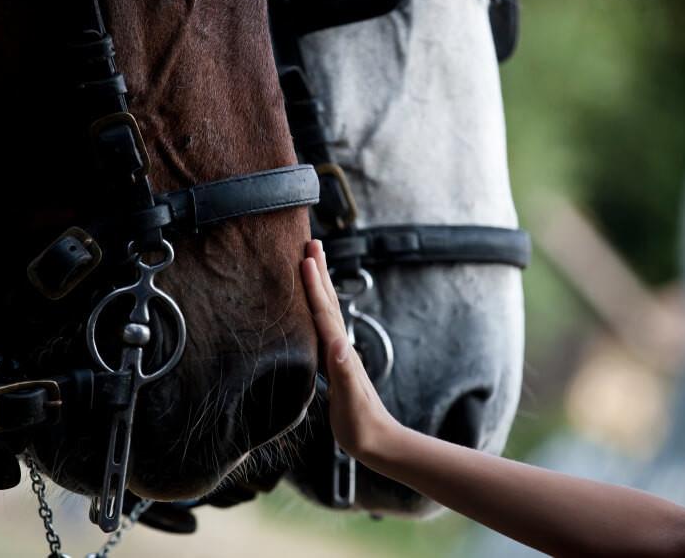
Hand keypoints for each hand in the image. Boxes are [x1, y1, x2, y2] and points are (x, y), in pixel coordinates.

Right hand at [300, 240, 398, 461]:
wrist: (378, 442)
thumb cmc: (362, 424)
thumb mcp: (351, 401)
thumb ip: (346, 373)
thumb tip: (338, 344)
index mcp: (340, 352)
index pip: (325, 312)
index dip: (314, 286)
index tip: (306, 258)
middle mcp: (341, 347)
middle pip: (328, 302)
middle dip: (320, 272)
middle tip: (311, 243)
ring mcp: (339, 354)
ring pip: (327, 311)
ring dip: (319, 285)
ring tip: (311, 263)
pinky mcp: (336, 363)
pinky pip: (323, 327)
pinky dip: (317, 309)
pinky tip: (313, 308)